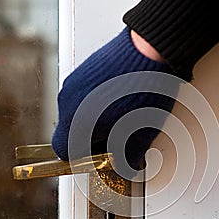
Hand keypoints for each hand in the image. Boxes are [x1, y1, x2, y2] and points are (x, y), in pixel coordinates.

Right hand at [52, 27, 178, 172]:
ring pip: (78, 112)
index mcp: (75, 122)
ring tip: (124, 117)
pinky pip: (84, 94)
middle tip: (117, 140)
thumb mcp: (139, 137)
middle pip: (71, 131)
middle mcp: (68, 101)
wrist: (152, 51)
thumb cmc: (144, 91)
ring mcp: (74, 81)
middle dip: (93, 139)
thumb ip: (126, 159)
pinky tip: (122, 100)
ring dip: (96, 120)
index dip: (84, 159)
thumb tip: (125, 167)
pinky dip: (98, 102)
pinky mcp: (84, 68)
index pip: (66, 152)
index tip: (100, 158)